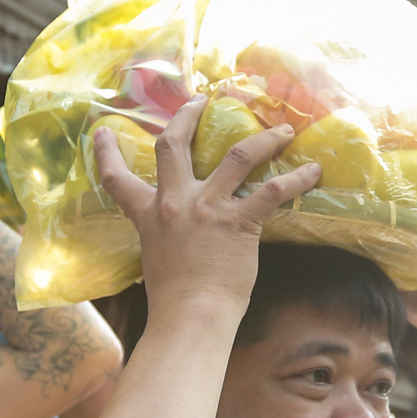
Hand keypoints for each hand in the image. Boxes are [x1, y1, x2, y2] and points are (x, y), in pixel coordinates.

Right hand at [93, 96, 318, 311]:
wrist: (191, 316)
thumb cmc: (174, 298)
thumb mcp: (156, 257)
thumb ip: (164, 234)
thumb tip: (176, 232)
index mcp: (149, 215)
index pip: (117, 179)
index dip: (106, 153)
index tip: (103, 132)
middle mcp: (174, 203)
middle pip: (174, 145)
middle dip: (187, 116)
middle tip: (201, 101)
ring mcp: (207, 208)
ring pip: (237, 154)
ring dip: (263, 139)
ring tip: (282, 131)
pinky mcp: (238, 221)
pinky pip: (273, 190)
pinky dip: (297, 178)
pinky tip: (313, 171)